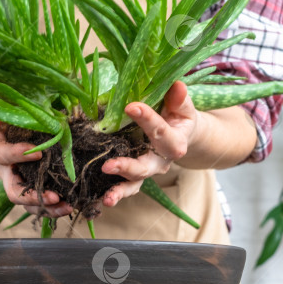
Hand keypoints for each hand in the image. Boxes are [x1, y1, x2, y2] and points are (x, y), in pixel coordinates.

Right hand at [0, 115, 72, 217]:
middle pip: (14, 192)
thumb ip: (1, 110)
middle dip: (33, 197)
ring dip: (48, 209)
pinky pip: (40, 203)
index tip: (37, 153)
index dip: (17, 155)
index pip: (1, 155)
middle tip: (54, 196)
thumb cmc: (2, 113)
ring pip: (28, 204)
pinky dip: (55, 207)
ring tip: (69, 207)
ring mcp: (17, 182)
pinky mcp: (29, 187)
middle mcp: (3, 171)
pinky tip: (74, 205)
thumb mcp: (0, 108)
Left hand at [100, 81, 198, 206]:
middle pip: (145, 168)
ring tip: (107, 198)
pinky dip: (113, 194)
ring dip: (120, 191)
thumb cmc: (178, 117)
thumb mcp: (182, 107)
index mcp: (174, 143)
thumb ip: (178, 99)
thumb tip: (176, 84)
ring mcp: (146, 171)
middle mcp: (160, 162)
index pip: (160, 131)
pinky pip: (124, 187)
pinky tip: (99, 199)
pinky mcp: (134, 176)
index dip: (147, 119)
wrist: (181, 135)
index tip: (130, 106)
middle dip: (127, 168)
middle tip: (108, 166)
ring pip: (134, 183)